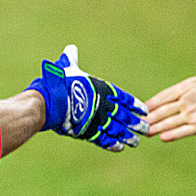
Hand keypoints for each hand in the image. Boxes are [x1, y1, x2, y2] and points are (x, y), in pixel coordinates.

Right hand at [25, 44, 148, 151]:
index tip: (144, 111)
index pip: (125, 99)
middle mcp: (105, 105)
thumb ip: (72, 60)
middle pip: (126, 116)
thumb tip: (70, 49)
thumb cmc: (59, 82)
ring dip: (128, 136)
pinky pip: (104, 140)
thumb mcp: (68, 68)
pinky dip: (113, 144)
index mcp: (103, 90)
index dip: (135, 105)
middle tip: (145, 128)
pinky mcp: (89, 132)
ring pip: (119, 130)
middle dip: (136, 123)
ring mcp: (98, 120)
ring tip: (136, 141)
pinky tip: (119, 147)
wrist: (50, 101)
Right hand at [144, 40, 195, 141]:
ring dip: (158, 127)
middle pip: (164, 111)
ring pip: (170, 122)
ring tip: (145, 132)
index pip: (166, 96)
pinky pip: (184, 131)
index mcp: (185, 89)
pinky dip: (173, 134)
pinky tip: (162, 138)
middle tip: (136, 122)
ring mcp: (191, 115)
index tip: (141, 106)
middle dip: (151, 116)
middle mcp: (185, 103)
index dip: (154, 101)